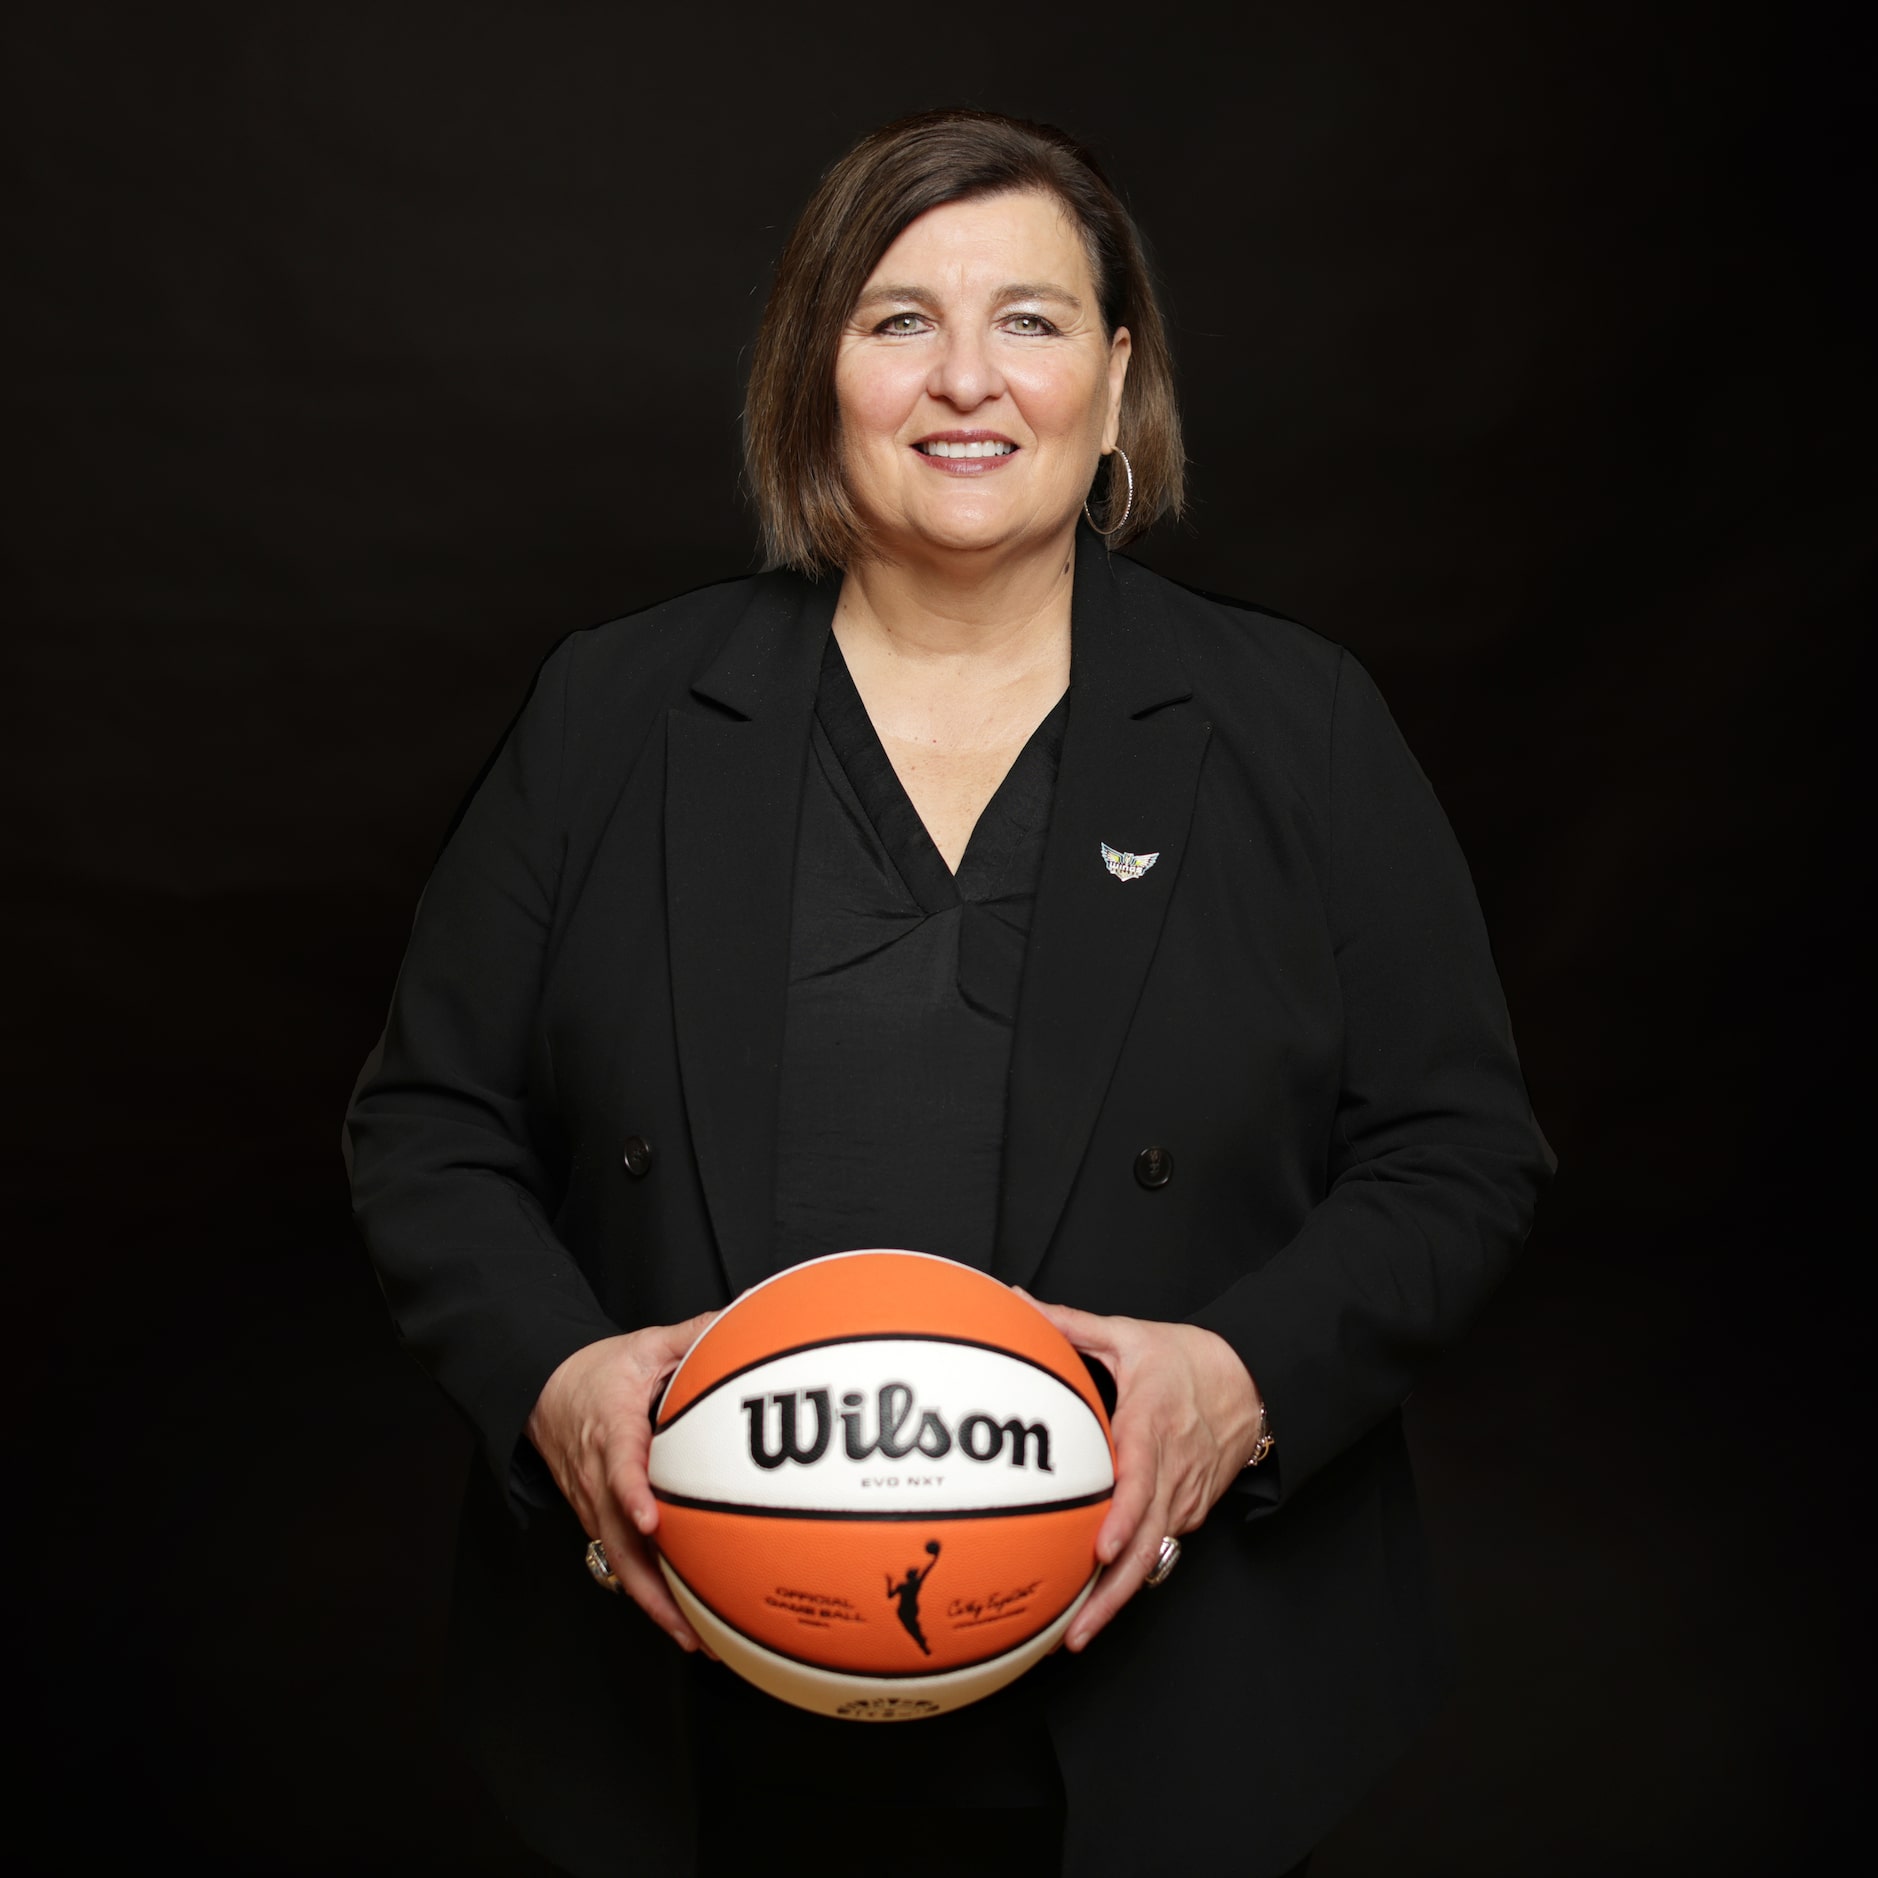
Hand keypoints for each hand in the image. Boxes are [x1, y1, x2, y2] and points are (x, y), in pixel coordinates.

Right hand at [525, 1313, 717, 1651]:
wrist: (541, 1391)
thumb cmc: (598, 1371)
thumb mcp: (644, 1343)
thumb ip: (693, 1333)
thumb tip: (743, 1317)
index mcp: (608, 1429)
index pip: (616, 1465)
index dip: (631, 1494)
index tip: (652, 1519)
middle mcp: (596, 1477)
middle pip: (618, 1541)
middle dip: (653, 1589)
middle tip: (694, 1625)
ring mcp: (594, 1505)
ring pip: (620, 1563)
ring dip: (655, 1605)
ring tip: (700, 1642)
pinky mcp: (598, 1520)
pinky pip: (623, 1560)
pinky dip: (650, 1592)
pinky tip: (687, 1618)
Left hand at [1017, 1293, 1263, 1651]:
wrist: (1254, 1380)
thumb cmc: (1187, 1359)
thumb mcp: (1129, 1335)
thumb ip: (1069, 1324)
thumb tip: (1016, 1301)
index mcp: (1153, 1426)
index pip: (1141, 1479)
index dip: (1123, 1517)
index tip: (1101, 1547)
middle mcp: (1173, 1472)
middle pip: (1146, 1544)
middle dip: (1110, 1595)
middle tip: (1073, 1634)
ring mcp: (1185, 1497)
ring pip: (1153, 1555)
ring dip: (1118, 1596)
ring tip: (1075, 1635)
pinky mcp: (1191, 1511)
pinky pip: (1160, 1546)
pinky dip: (1133, 1574)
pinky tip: (1098, 1599)